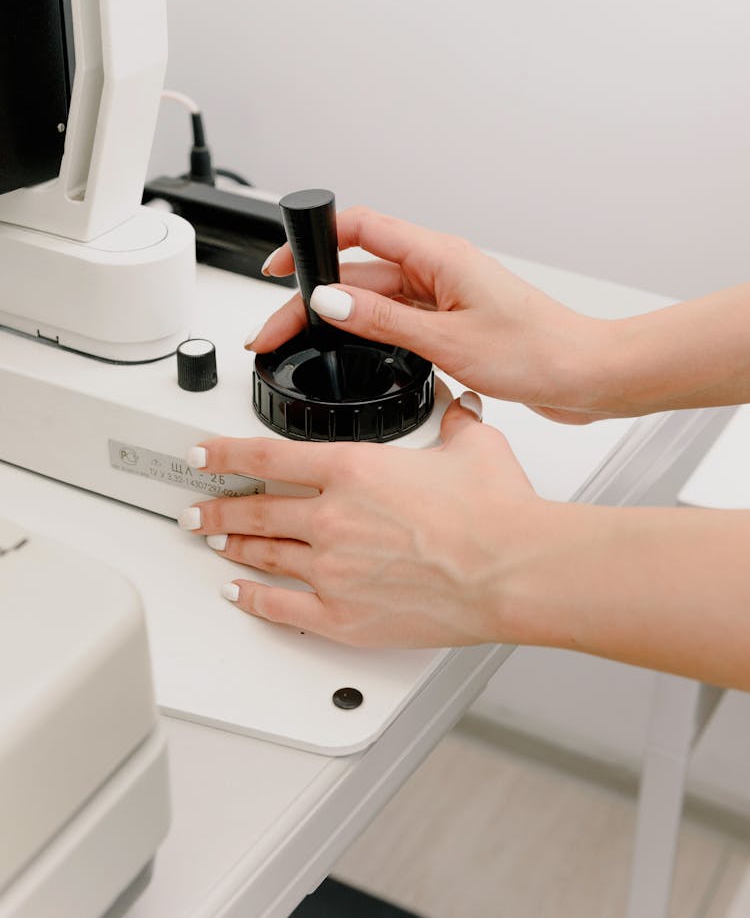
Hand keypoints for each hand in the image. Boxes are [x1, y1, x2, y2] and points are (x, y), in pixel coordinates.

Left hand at [180, 396, 543, 646]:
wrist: (512, 570)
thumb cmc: (496, 513)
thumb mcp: (474, 448)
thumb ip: (455, 424)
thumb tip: (459, 411)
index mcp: (353, 469)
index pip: (267, 457)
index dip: (224, 455)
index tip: (202, 455)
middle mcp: (332, 517)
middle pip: (256, 510)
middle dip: (218, 509)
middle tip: (196, 509)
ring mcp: (333, 569)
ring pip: (264, 554)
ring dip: (232, 546)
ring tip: (213, 542)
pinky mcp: (343, 616)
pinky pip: (281, 608)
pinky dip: (253, 599)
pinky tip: (238, 593)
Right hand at [249, 206, 617, 423]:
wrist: (586, 377)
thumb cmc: (538, 351)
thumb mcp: (446, 340)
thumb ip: (382, 321)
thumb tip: (330, 303)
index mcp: (439, 255)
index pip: (360, 228)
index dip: (313, 240)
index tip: (280, 266)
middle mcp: (439, 270)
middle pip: (359, 272)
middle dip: (315, 298)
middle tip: (278, 330)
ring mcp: (445, 297)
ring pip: (375, 300)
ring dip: (340, 320)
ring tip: (304, 346)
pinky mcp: (452, 324)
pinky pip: (397, 321)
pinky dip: (370, 335)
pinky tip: (353, 356)